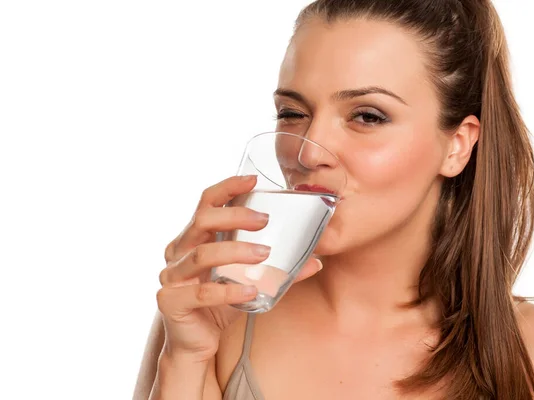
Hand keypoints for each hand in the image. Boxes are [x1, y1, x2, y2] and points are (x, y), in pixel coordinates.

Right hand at [156, 175, 322, 361]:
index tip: (252, 180)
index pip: (206, 203)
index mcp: (193, 239)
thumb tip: (317, 260)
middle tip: (265, 220)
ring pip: (201, 254)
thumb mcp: (249, 281)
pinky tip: (251, 291)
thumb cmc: (221, 305)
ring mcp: (171, 276)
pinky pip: (202, 292)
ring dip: (235, 251)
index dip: (227, 188)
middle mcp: (178, 252)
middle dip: (235, 217)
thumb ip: (277, 269)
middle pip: (202, 221)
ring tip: (265, 253)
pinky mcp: (170, 301)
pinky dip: (229, 290)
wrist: (197, 345)